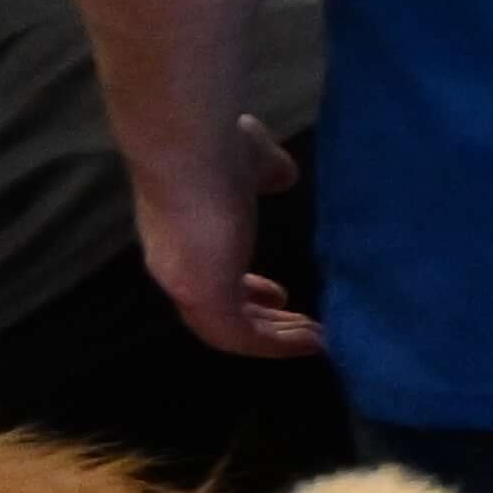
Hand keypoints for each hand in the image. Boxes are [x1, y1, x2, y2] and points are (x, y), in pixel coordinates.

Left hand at [134, 134, 324, 360]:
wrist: (187, 148)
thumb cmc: (215, 147)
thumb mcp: (251, 159)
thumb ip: (265, 171)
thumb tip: (283, 175)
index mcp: (181, 236)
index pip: (211, 275)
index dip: (245, 290)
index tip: (278, 294)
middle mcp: (176, 266)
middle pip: (219, 310)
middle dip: (264, 321)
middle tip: (307, 328)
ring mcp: (185, 284)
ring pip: (228, 330)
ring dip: (273, 339)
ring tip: (315, 340)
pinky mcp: (202, 295)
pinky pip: (240, 336)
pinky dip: (275, 345)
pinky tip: (311, 342)